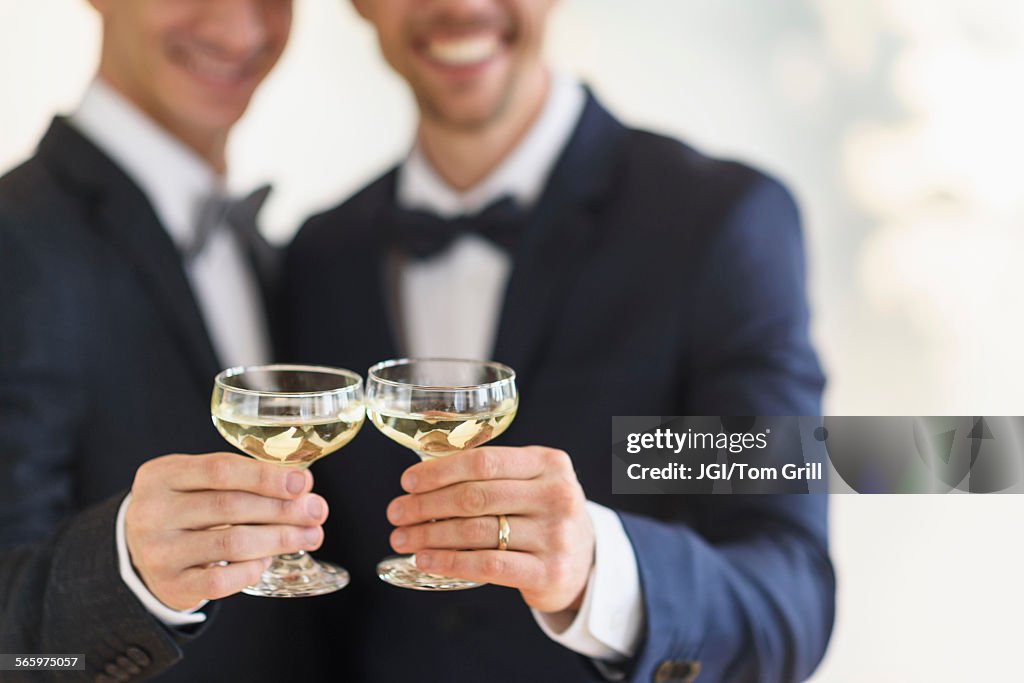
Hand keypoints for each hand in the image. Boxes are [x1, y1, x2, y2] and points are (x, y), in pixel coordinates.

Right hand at [125, 453, 327, 610]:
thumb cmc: (185, 506)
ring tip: (309, 536)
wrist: (142, 548)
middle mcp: (152, 512)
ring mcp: (158, 552)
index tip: (304, 483)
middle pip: (230, 507)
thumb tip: (303, 486)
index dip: (266, 476)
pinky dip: (251, 569)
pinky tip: (268, 560)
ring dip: (279, 539)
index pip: (220, 470)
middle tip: (317, 512)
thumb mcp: (198, 480)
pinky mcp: (169, 585)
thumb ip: (243, 478)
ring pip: (231, 543)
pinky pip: (220, 580)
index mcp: (161, 475)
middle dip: (283, 509)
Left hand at [387, 446, 593, 612]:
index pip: (484, 461)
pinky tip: (425, 560)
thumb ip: (491, 474)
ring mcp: (555, 535)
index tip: (407, 482)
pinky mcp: (548, 571)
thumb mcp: (532, 481)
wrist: (584, 560)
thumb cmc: (542, 514)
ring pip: (476, 531)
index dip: (440, 471)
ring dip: (430, 535)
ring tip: (402, 538)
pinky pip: (487, 564)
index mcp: (549, 462)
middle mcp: (557, 495)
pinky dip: (450, 562)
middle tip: (396, 512)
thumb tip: (422, 477)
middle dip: (426, 505)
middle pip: (476, 496)